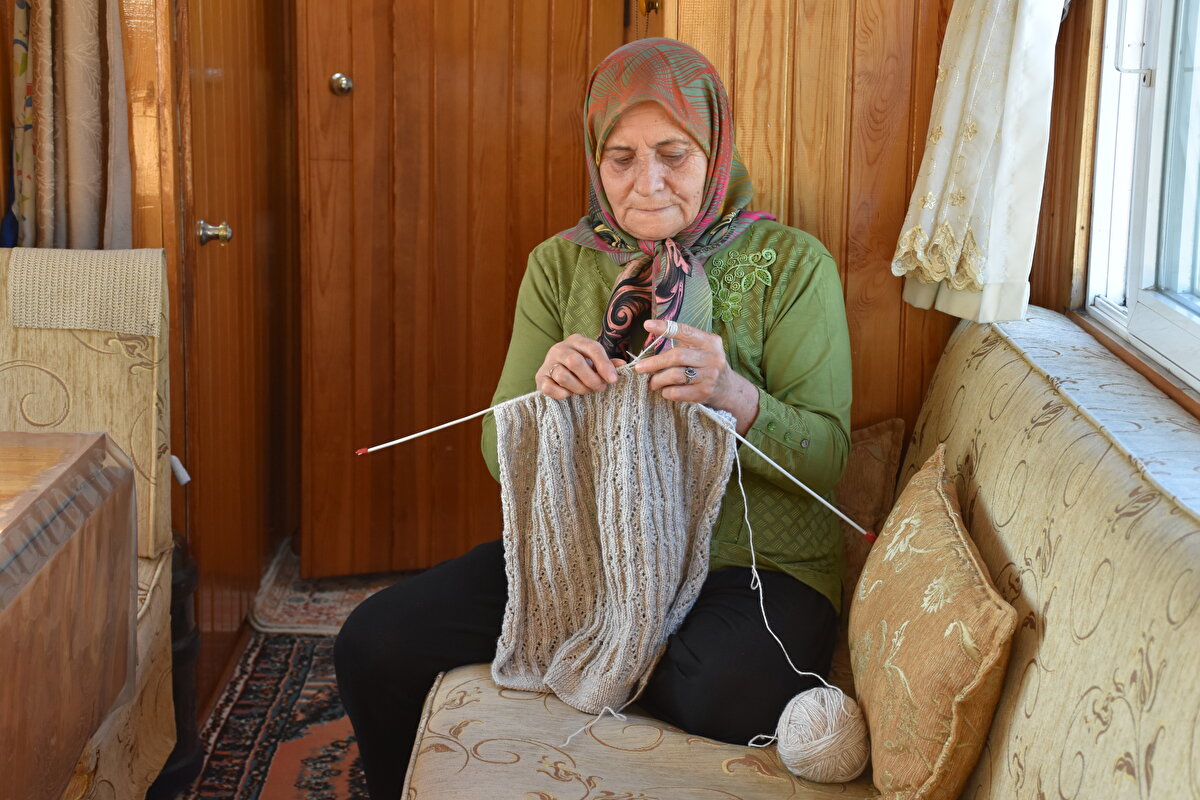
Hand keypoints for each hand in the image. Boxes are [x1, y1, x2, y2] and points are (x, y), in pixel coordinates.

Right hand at [536, 334, 624, 399]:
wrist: (555, 373)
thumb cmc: (581, 367)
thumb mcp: (595, 362)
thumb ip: (608, 364)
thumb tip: (623, 365)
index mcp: (576, 341)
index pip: (592, 348)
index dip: (604, 364)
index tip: (613, 380)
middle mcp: (560, 348)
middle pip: (575, 361)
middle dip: (590, 378)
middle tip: (600, 388)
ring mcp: (547, 362)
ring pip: (563, 376)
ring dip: (578, 387)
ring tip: (585, 391)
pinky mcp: (539, 378)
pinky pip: (550, 387)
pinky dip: (563, 394)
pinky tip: (569, 394)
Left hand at [633, 319, 758, 433]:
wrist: (727, 389)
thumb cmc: (705, 365)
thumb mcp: (701, 350)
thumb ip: (682, 346)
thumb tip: (649, 349)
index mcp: (710, 342)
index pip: (685, 331)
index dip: (665, 328)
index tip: (647, 325)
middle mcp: (713, 357)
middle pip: (676, 356)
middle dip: (654, 363)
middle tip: (639, 367)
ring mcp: (710, 376)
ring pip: (675, 376)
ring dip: (658, 380)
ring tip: (652, 382)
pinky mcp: (705, 392)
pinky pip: (677, 392)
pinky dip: (666, 392)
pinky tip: (665, 391)